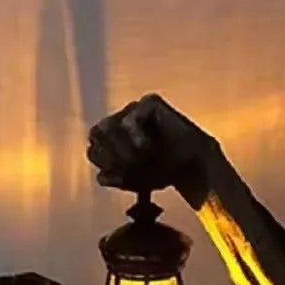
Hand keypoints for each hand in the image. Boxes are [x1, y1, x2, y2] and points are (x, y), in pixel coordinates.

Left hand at [87, 94, 219, 208]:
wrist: (191, 166)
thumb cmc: (162, 171)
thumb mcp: (134, 181)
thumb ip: (115, 178)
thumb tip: (102, 177)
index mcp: (110, 140)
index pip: (93, 151)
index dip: (106, 166)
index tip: (124, 177)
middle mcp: (119, 121)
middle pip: (95, 133)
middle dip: (112, 155)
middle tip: (132, 166)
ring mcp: (133, 110)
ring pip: (107, 126)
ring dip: (123, 149)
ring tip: (142, 157)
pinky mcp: (149, 103)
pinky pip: (130, 119)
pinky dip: (137, 138)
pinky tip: (148, 147)